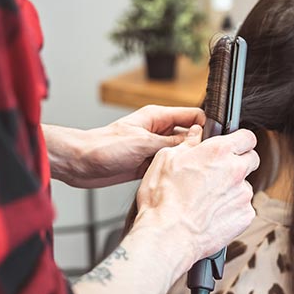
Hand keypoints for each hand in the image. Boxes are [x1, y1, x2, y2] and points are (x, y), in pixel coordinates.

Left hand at [44, 105, 204, 187]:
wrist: (80, 164)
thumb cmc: (103, 147)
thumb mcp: (143, 142)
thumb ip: (171, 141)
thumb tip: (196, 139)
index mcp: (157, 117)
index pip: (192, 115)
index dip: (205, 125)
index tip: (213, 139)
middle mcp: (158, 131)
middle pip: (189, 135)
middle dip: (198, 145)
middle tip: (206, 159)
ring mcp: (153, 148)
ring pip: (179, 152)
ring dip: (184, 160)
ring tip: (193, 170)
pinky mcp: (147, 164)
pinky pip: (168, 165)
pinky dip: (173, 171)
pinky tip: (178, 178)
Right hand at [132, 125, 259, 263]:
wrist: (168, 235)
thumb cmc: (163, 199)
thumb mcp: (166, 159)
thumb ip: (187, 143)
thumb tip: (196, 135)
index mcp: (219, 152)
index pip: (247, 137)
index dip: (240, 141)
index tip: (234, 146)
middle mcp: (236, 170)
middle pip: (252, 159)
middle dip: (239, 163)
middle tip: (219, 172)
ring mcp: (243, 194)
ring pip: (246, 185)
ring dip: (233, 188)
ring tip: (209, 199)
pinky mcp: (245, 215)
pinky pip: (244, 207)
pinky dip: (232, 209)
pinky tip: (213, 214)